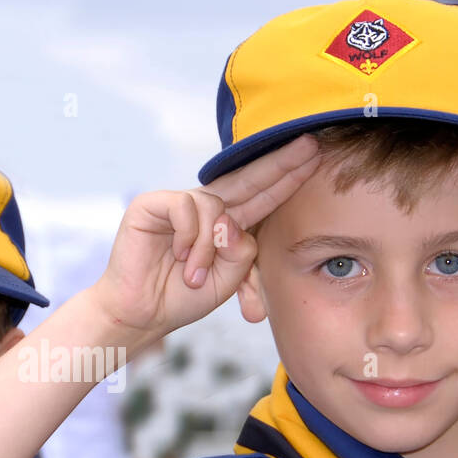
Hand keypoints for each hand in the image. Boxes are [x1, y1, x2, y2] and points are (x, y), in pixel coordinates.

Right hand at [90, 136, 320, 338]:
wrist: (142, 313)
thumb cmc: (182, 297)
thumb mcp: (229, 278)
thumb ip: (243, 251)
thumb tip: (232, 224)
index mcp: (226, 225)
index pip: (261, 196)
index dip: (286, 178)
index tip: (315, 157)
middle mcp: (204, 208)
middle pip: (247, 178)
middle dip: (279, 163)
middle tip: (309, 144)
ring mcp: (178, 204)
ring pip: (215, 206)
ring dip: (208, 246)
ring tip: (192, 275)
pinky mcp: (152, 205)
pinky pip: (187, 207)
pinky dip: (188, 237)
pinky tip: (176, 256)